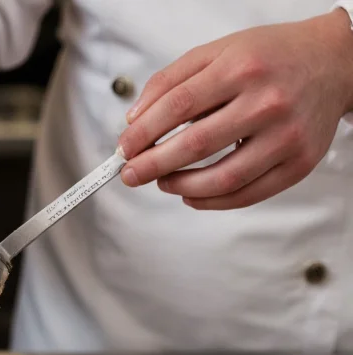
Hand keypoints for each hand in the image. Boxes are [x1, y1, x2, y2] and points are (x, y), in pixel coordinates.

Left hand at [117, 9, 352, 209]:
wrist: (335, 62)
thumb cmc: (269, 57)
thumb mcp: (217, 52)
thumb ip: (170, 81)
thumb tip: (134, 120)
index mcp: (241, 68)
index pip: (178, 107)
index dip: (143, 133)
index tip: (124, 148)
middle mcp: (267, 102)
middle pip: (196, 145)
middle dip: (153, 165)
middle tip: (131, 174)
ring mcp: (287, 136)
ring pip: (222, 178)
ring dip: (181, 187)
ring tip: (162, 182)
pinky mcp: (300, 163)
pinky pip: (248, 194)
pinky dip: (212, 201)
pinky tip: (191, 196)